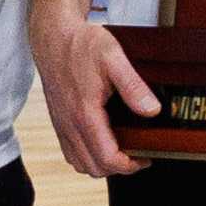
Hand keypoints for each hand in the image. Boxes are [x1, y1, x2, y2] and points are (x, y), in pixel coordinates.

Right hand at [32, 15, 161, 177]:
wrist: (53, 37)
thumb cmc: (81, 45)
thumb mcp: (114, 58)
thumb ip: (133, 86)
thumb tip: (152, 111)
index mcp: (85, 113)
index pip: (107, 158)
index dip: (130, 165)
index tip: (145, 157)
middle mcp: (69, 124)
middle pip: (93, 168)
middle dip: (118, 168)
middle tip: (137, 155)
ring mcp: (61, 125)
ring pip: (79, 164)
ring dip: (101, 164)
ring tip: (121, 150)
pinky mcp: (58, 122)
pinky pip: (70, 152)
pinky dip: (86, 156)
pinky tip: (101, 142)